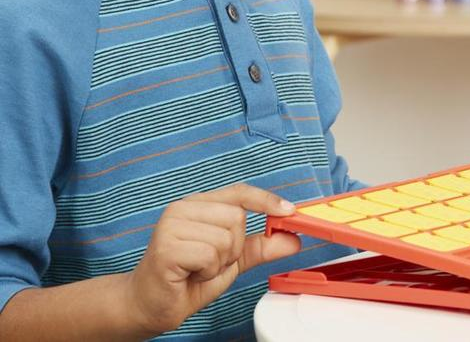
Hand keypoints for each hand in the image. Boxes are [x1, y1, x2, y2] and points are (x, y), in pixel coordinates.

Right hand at [124, 183, 299, 335]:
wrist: (149, 306)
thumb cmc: (187, 279)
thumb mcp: (231, 260)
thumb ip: (260, 246)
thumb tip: (292, 238)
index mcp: (199, 204)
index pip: (240, 192)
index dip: (266, 200)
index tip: (289, 210)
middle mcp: (184, 207)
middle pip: (237, 218)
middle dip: (234, 249)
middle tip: (211, 263)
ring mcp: (172, 224)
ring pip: (226, 238)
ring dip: (219, 263)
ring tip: (199, 270)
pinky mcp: (166, 246)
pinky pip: (210, 255)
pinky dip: (207, 272)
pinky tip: (189, 276)